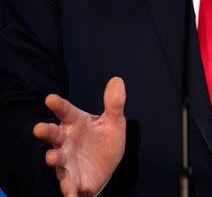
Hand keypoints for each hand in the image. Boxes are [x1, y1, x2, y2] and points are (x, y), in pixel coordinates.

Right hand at [32, 77, 126, 196]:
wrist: (104, 169)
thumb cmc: (103, 141)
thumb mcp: (113, 122)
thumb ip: (114, 104)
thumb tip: (117, 80)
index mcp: (76, 123)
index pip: (66, 111)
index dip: (58, 105)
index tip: (50, 98)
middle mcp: (67, 141)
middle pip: (54, 134)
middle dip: (46, 131)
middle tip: (39, 128)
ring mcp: (66, 160)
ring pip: (56, 159)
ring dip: (53, 158)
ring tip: (52, 158)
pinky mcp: (71, 179)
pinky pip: (67, 185)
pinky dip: (68, 191)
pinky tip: (70, 195)